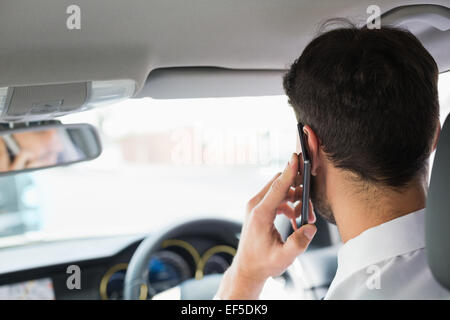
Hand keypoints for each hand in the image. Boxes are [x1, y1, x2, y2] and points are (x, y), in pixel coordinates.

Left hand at [216, 153, 316, 298]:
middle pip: (279, 185)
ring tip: (306, 218)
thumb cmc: (263, 263)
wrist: (247, 268)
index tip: (296, 157)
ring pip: (280, 191)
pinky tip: (296, 220)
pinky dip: (289, 205)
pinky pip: (277, 198)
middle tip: (310, 208)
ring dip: (295, 200)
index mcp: (260, 214)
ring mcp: (256, 206)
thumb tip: (311, 227)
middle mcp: (255, 206)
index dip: (289, 172)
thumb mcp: (284, 257)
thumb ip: (299, 243)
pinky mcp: (258, 209)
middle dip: (298, 190)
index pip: (277, 187)